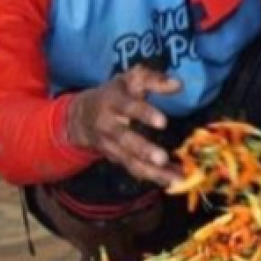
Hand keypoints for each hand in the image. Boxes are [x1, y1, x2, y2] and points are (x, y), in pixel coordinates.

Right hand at [66, 67, 182, 186]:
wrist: (81, 116)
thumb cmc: (115, 93)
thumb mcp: (130, 79)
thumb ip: (153, 79)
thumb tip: (178, 84)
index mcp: (112, 101)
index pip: (128, 107)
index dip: (144, 114)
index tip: (163, 122)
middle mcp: (107, 125)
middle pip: (124, 139)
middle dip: (143, 150)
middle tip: (162, 158)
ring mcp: (110, 145)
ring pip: (129, 160)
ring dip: (151, 171)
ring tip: (174, 179)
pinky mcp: (116, 159)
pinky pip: (134, 169)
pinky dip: (153, 177)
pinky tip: (173, 181)